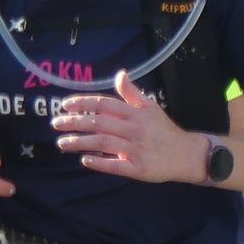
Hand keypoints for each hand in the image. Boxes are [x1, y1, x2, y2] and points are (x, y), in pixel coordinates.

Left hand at [52, 70, 202, 181]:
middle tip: (56, 124)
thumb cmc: (164, 130)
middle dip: (75, 122)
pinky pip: (117, 165)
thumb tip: (120, 74)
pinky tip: (85, 161)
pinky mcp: (139, 168)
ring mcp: (136, 149)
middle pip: (99, 123)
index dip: (83, 103)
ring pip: (103, 143)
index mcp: (135, 113)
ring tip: (62, 143)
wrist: (187, 154)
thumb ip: (132, 93)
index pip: (104, 104)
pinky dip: (100, 163)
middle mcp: (134, 129)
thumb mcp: (150, 107)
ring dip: (80, 142)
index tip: (65, 105)